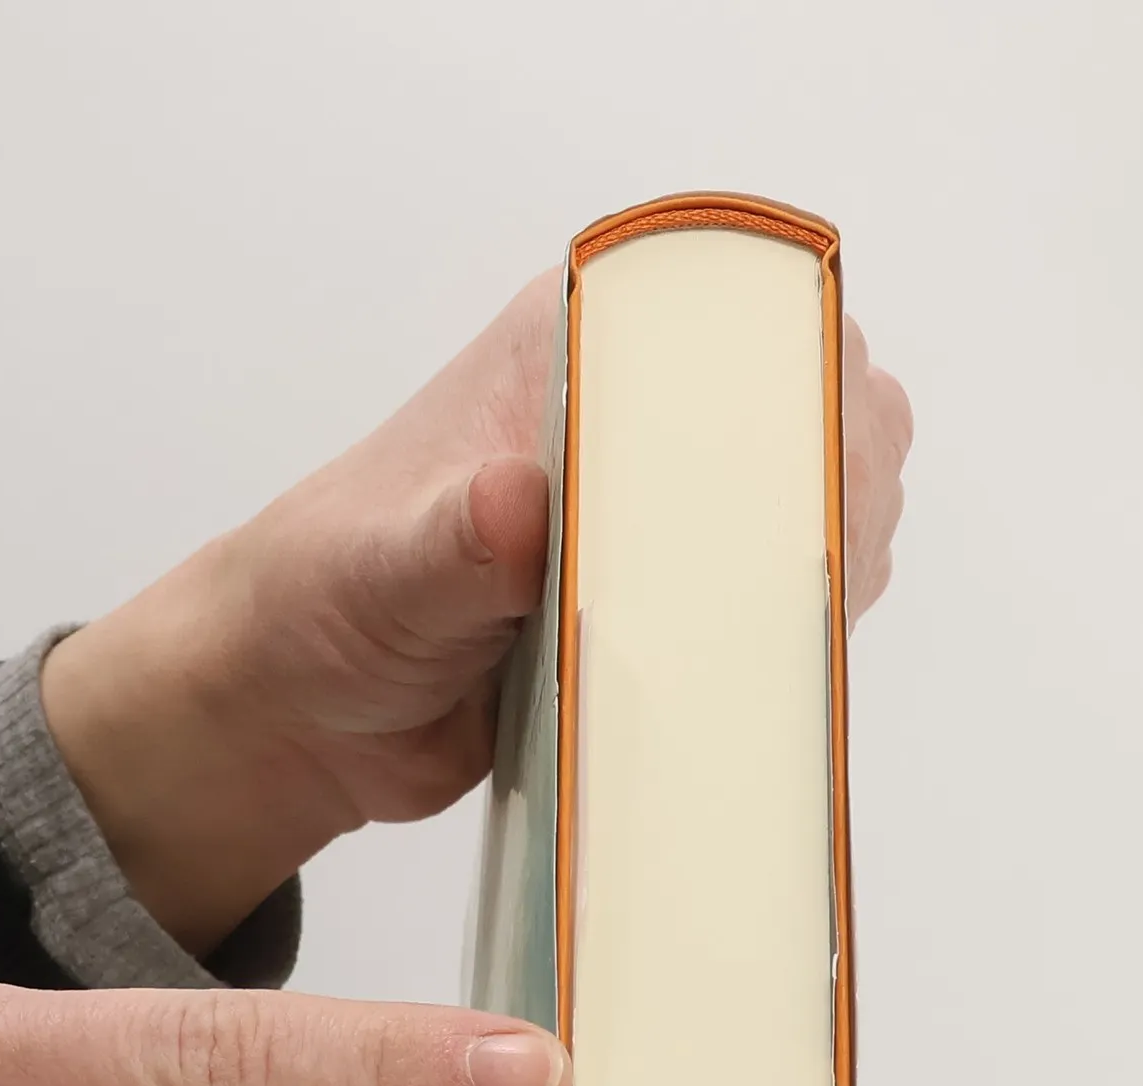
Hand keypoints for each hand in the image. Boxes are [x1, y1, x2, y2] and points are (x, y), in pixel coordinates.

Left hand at [42, 272, 913, 954]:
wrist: (308, 715)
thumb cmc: (325, 601)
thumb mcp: (383, 568)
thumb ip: (453, 538)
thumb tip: (519, 505)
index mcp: (574, 351)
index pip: (732, 313)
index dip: (802, 372)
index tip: (818, 463)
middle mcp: (639, 417)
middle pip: (805, 404)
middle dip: (834, 479)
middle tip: (807, 571)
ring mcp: (667, 513)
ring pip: (813, 501)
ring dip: (826, 561)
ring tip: (797, 626)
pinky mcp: (675, 605)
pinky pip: (776, 600)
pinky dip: (798, 632)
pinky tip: (785, 666)